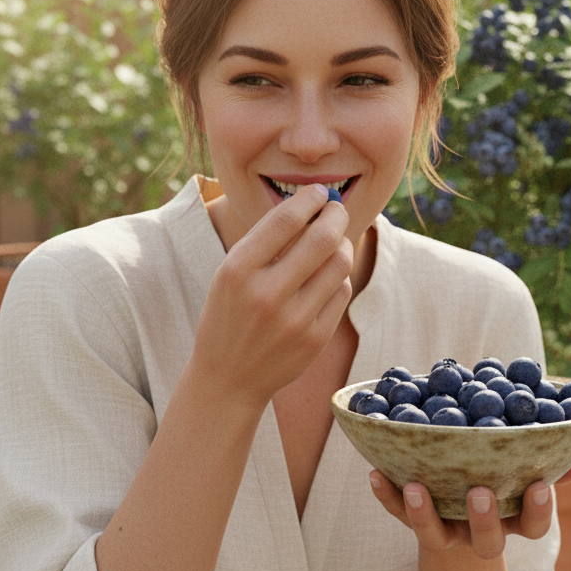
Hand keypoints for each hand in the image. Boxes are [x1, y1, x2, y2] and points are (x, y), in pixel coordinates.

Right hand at [190, 184, 352, 408]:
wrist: (228, 378)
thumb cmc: (228, 314)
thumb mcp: (229, 273)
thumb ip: (265, 241)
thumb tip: (310, 204)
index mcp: (238, 271)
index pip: (285, 220)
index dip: (309, 198)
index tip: (318, 191)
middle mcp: (266, 294)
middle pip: (322, 238)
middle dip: (336, 214)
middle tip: (337, 208)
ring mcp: (294, 319)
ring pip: (339, 263)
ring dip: (342, 243)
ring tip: (333, 240)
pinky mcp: (315, 338)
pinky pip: (342, 291)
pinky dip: (338, 276)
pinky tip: (326, 275)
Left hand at [369, 458, 570, 560]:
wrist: (453, 523)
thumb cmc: (496, 484)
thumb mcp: (522, 478)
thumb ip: (548, 465)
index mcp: (510, 519)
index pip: (533, 525)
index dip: (538, 510)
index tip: (539, 486)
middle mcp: (477, 531)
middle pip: (487, 540)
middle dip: (484, 518)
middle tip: (479, 492)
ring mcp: (444, 528)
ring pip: (434, 532)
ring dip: (423, 511)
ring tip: (414, 486)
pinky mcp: (411, 519)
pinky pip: (395, 511)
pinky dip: (385, 493)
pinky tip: (374, 473)